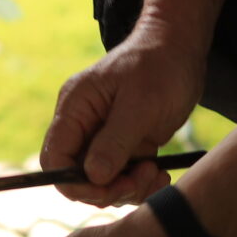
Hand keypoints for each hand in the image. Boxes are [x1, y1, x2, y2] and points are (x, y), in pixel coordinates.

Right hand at [39, 27, 205, 206]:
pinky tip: (160, 174)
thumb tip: (93, 176)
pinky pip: (123, 177)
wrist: (181, 48)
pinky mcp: (125, 144)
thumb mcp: (140, 103)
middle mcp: (83, 125)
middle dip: (107, 188)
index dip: (74, 183)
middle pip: (77, 176)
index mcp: (75, 109)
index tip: (108, 189)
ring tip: (156, 173)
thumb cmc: (159, 66)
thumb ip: (114, 141)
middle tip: (141, 179)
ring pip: (101, 181)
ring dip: (128, 188)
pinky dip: (140, 183)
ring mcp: (104, 136)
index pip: (55, 158)